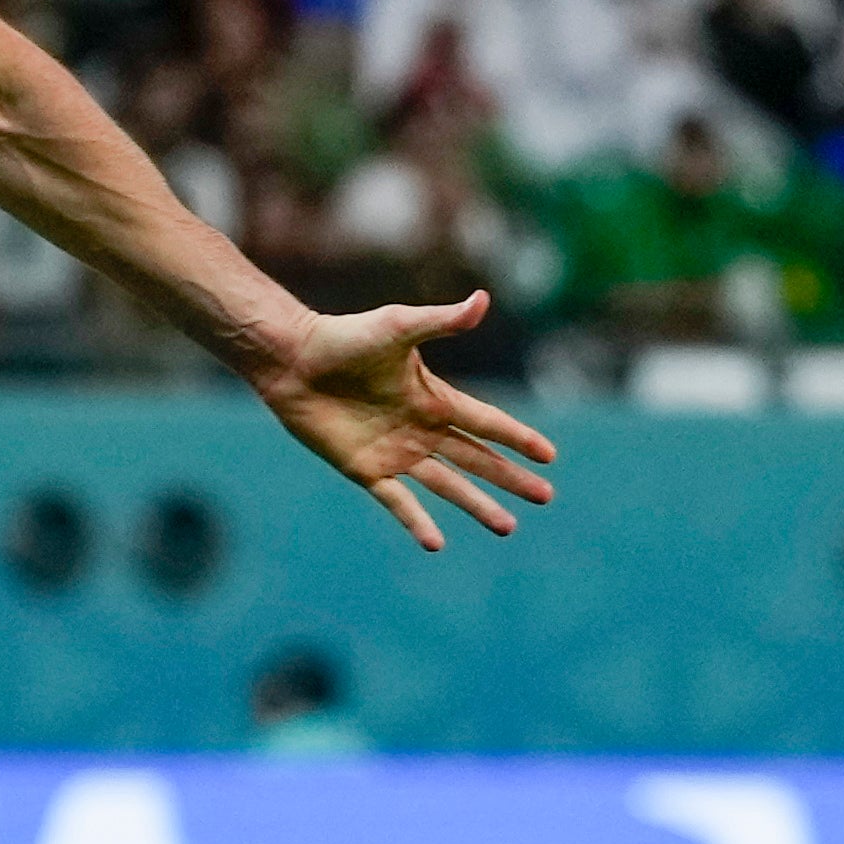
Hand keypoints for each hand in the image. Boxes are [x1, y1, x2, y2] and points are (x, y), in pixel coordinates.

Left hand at [254, 293, 556, 550]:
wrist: (293, 360)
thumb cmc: (345, 337)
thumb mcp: (398, 327)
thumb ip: (442, 321)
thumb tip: (483, 300)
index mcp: (434, 399)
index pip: (487, 423)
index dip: (518, 438)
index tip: (550, 455)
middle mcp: (421, 429)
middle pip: (476, 459)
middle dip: (510, 477)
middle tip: (545, 496)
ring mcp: (395, 452)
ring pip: (447, 485)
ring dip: (477, 505)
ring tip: (508, 527)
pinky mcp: (364, 468)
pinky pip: (396, 501)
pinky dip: (416, 521)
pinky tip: (437, 544)